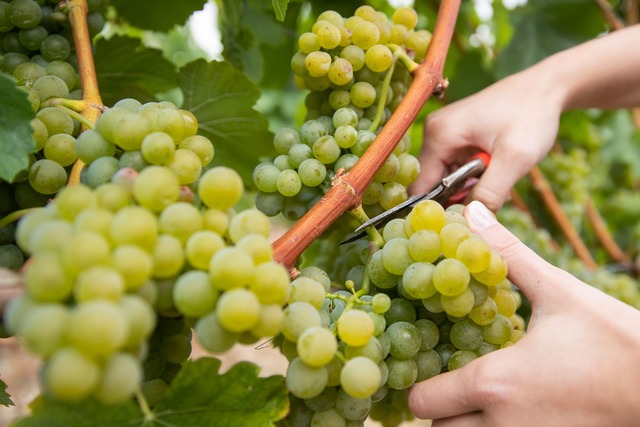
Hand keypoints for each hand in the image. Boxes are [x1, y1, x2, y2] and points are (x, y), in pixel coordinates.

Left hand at [407, 201, 639, 426]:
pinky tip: (514, 407)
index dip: (420, 382)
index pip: (423, 400)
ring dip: (464, 424)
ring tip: (481, 396)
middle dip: (440, 407)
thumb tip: (473, 214)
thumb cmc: (615, 339)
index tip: (433, 362)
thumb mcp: (558, 291)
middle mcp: (502, 426)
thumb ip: (507, 254)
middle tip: (453, 379)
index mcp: (495, 383)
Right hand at [410, 71, 561, 210]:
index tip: (465, 221)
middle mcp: (434, 133)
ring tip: (497, 182)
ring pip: (445, 178)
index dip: (439, 209)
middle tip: (490, 199)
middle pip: (432, 184)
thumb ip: (490, 192)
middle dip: (458, 198)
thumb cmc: (532, 115)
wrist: (547, 87)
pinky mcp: (455, 136)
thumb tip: (470, 221)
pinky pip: (454, 168)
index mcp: (439, 135)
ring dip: (468, 189)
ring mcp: (443, 133)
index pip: (420, 187)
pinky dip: (473, 178)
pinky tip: (494, 174)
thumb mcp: (516, 158)